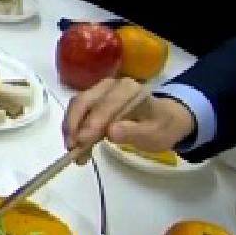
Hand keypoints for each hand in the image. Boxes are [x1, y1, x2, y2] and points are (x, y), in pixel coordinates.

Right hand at [64, 76, 195, 161]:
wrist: (163, 119)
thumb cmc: (160, 126)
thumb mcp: (155, 134)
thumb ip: (134, 132)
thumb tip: (110, 132)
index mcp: (128, 90)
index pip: (105, 105)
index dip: (91, 123)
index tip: (81, 142)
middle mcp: (110, 85)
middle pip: (84, 101)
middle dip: (74, 125)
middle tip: (71, 147)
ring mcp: (99, 91)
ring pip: (77, 106)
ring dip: (71, 127)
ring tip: (72, 149)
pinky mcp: (93, 100)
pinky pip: (78, 111)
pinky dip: (74, 128)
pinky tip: (75, 143)